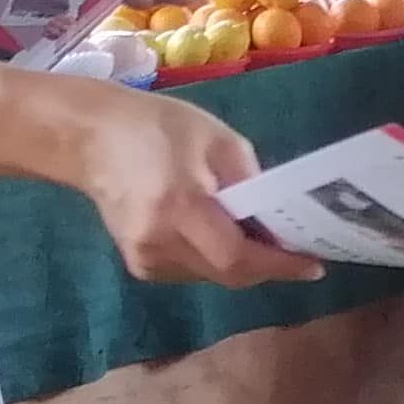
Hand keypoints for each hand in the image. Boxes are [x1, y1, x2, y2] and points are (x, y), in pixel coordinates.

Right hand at [69, 85, 325, 289]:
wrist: (89, 138)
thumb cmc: (158, 128)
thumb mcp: (217, 140)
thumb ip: (250, 183)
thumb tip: (275, 222)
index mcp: (181, 207)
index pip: (238, 257)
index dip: (278, 266)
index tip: (313, 266)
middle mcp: (161, 243)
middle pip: (228, 273)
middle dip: (266, 266)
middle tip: (295, 251)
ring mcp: (146, 259)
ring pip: (212, 275)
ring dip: (241, 262)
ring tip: (258, 237)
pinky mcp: (139, 265)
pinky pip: (192, 270)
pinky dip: (214, 258)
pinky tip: (218, 234)